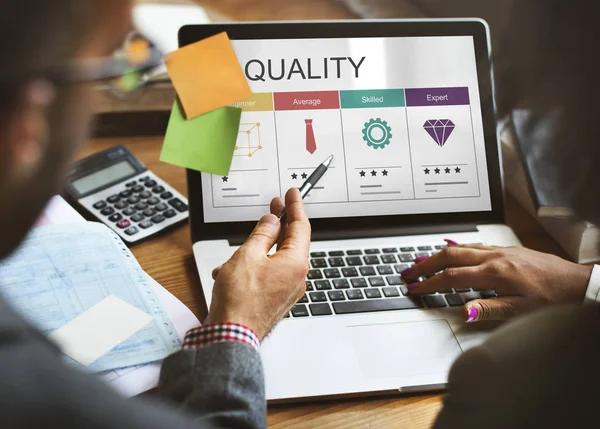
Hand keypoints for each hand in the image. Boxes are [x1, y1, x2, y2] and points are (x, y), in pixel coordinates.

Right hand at [205, 188, 310, 339]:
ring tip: (235, 254)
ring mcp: (287, 290)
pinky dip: (252, 268)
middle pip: (290, 242)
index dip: (295, 207)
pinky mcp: (276, 299)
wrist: (231, 336)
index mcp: (295, 263)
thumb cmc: (240, 301)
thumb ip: (262, 234)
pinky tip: (231, 272)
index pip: (301, 227)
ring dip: (256, 251)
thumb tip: (272, 221)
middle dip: (278, 225)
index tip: (292, 194)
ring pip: (274, 259)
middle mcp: (296, 277)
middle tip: (274, 207)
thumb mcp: (248, 255)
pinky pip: (268, 275)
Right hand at [401, 241, 592, 322]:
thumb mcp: (520, 311)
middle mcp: (495, 257)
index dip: (429, 283)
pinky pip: (474, 244)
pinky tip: (451, 247)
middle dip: (425, 263)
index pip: (452, 277)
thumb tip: (462, 310)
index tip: (414, 288)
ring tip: (420, 261)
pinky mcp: (507, 250)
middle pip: (449, 255)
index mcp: (495, 273)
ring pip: (461, 247)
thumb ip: (488, 309)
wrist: (578, 284)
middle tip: (407, 271)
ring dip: (437, 254)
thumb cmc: (552, 299)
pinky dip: (456, 247)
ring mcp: (500, 251)